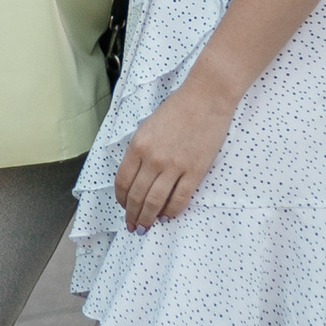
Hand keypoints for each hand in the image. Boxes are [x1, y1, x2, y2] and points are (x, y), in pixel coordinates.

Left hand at [113, 80, 236, 230]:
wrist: (205, 98)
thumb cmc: (176, 109)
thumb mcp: (146, 127)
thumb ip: (138, 152)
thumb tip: (134, 178)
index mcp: (137, 145)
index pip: (122, 181)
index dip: (120, 199)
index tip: (122, 207)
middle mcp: (152, 158)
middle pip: (137, 196)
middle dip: (132, 215)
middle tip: (133, 226)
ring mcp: (174, 166)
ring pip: (155, 202)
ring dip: (148, 218)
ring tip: (146, 227)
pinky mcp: (195, 171)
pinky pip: (180, 198)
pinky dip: (172, 211)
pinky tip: (168, 217)